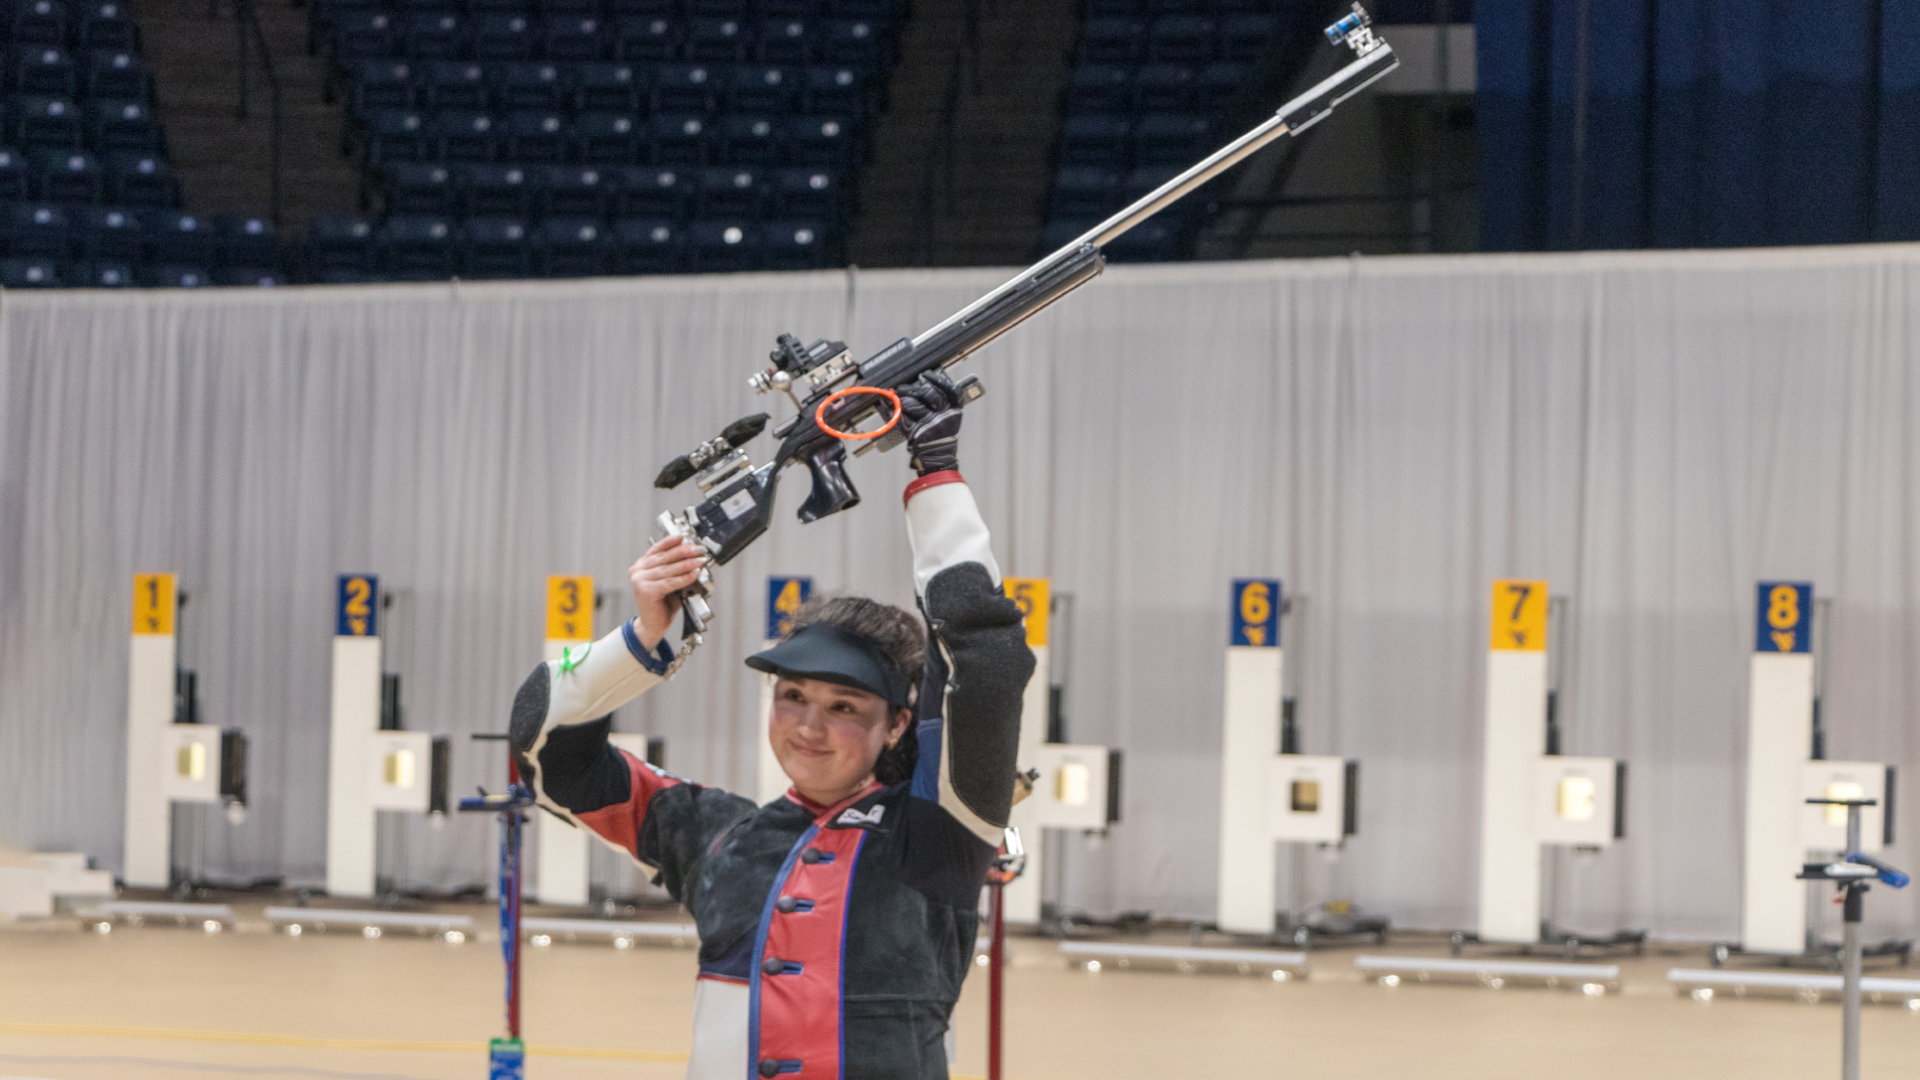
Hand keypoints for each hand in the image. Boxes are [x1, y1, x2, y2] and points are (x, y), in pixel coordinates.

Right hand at [629, 536, 706, 651]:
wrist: (653, 625)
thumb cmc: (662, 604)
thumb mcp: (668, 582)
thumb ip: (675, 570)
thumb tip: (693, 558)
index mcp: (641, 566)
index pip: (656, 549)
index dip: (670, 542)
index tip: (684, 537)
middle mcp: (638, 571)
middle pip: (664, 557)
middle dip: (684, 552)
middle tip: (698, 549)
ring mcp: (640, 581)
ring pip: (668, 569)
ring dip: (687, 563)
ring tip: (700, 560)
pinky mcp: (647, 591)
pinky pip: (671, 581)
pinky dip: (685, 577)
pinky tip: (695, 573)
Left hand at [898, 371, 963, 476]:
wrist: (938, 457)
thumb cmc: (941, 435)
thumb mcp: (949, 417)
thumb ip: (942, 401)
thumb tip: (922, 382)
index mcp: (954, 411)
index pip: (951, 390)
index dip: (938, 380)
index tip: (926, 375)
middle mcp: (944, 417)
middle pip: (929, 394)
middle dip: (914, 387)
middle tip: (904, 386)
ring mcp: (930, 425)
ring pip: (914, 405)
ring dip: (903, 398)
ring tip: (898, 395)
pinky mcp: (918, 433)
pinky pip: (904, 418)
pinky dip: (896, 412)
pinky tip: (892, 407)